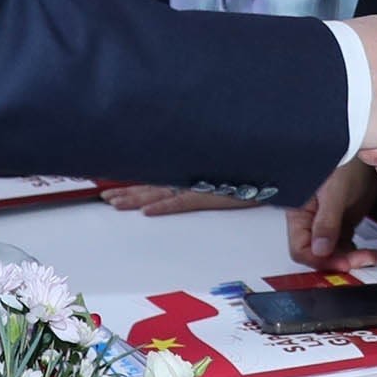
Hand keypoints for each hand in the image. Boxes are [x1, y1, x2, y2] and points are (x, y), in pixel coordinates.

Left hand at [103, 185, 255, 216]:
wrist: (271, 164)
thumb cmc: (251, 170)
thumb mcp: (224, 172)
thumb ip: (205, 174)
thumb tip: (189, 180)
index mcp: (191, 173)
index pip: (157, 179)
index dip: (134, 185)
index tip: (113, 189)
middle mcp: (191, 177)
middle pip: (152, 185)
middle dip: (126, 192)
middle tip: (105, 198)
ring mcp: (199, 185)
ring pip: (160, 193)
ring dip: (135, 199)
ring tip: (114, 203)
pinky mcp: (212, 194)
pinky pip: (182, 202)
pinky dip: (164, 207)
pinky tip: (149, 212)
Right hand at [289, 161, 376, 271]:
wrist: (362, 145)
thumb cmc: (342, 158)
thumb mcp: (334, 190)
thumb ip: (326, 221)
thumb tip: (320, 249)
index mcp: (300, 214)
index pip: (302, 249)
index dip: (322, 260)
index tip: (345, 262)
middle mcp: (311, 221)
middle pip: (319, 255)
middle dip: (342, 262)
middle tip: (365, 260)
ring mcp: (328, 223)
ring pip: (335, 252)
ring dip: (353, 259)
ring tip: (374, 258)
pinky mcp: (343, 221)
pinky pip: (346, 244)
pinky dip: (358, 252)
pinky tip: (371, 253)